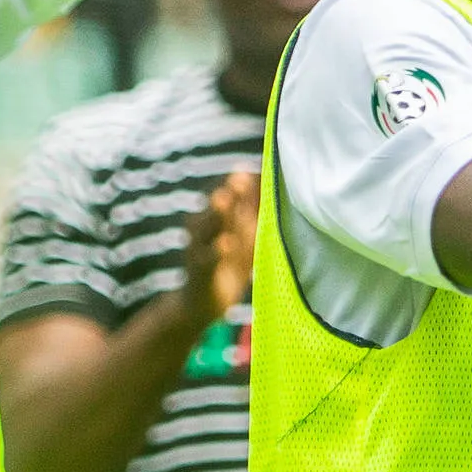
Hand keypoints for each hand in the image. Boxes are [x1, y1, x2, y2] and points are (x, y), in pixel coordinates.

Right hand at [192, 163, 258, 318]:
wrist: (201, 305)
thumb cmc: (228, 267)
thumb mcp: (245, 240)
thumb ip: (254, 216)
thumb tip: (273, 187)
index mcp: (217, 219)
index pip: (229, 196)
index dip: (239, 183)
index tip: (252, 167)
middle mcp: (204, 230)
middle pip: (218, 206)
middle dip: (229, 190)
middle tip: (239, 175)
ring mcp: (199, 249)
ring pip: (207, 228)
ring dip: (217, 213)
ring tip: (223, 198)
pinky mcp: (199, 272)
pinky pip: (207, 259)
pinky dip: (216, 251)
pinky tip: (225, 243)